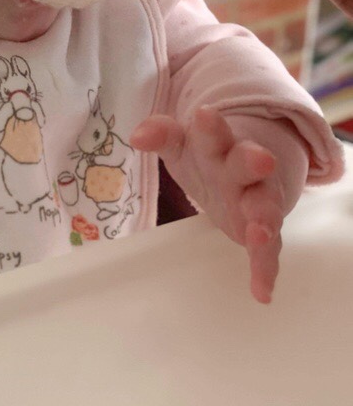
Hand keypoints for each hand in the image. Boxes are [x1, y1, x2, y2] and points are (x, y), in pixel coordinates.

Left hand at [131, 107, 307, 302]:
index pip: (213, 132)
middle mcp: (242, 169)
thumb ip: (162, 135)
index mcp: (218, 144)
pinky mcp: (262, 230)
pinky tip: (262, 291)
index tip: (205, 114)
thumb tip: (137, 136)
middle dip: (253, 160)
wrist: (247, 169)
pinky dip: (265, 268)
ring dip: (264, 218)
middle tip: (261, 158)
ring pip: (265, 206)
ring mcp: (256, 199)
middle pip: (248, 162)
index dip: (210, 125)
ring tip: (259, 233)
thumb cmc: (205, 156)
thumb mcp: (182, 144)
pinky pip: (268, 250)